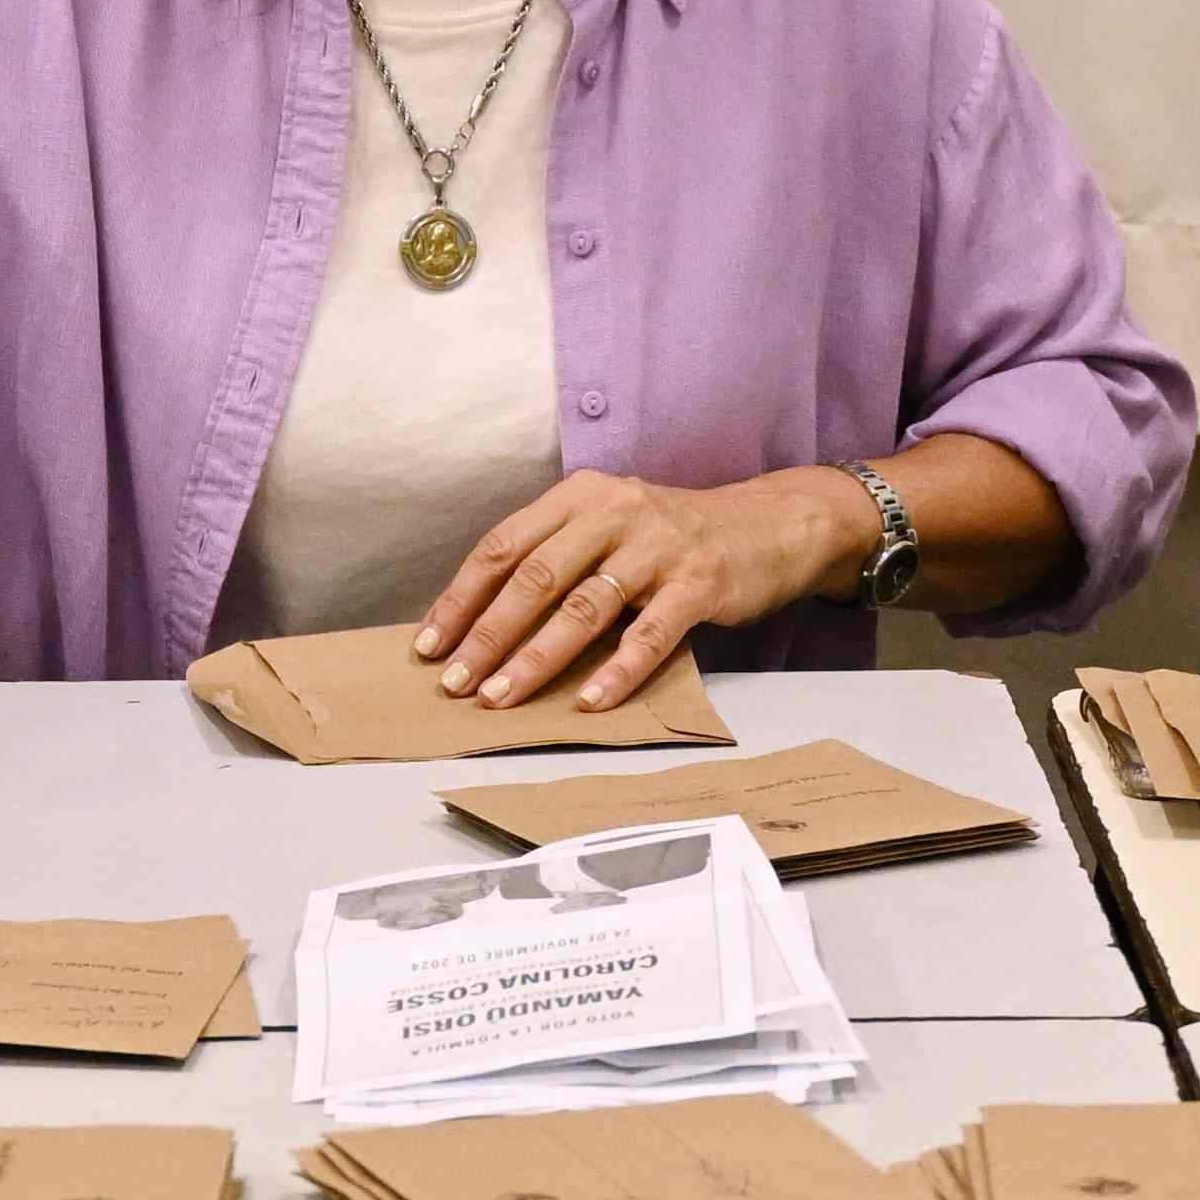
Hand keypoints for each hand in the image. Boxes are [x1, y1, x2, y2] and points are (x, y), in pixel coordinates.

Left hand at [418, 468, 869, 712]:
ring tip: (501, 697)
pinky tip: (588, 703)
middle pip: (535, 578)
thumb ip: (555, 557)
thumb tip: (483, 623)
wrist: (770, 524)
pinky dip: (616, 671)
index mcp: (580, 496)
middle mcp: (615, 513)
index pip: (504, 546)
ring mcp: (659, 547)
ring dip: (537, 658)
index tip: (429, 645)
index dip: (462, 598)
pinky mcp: (700, 583)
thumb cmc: (671, 536)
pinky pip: (649, 634)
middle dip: (488, 635)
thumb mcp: (609, 525)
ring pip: (584, 607)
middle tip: (455, 682)